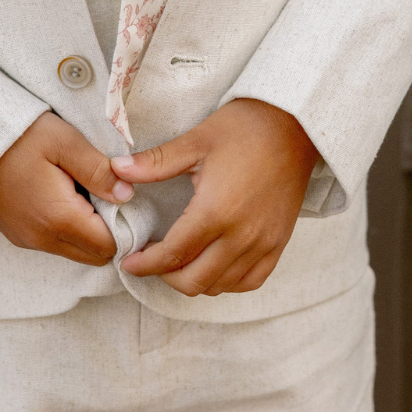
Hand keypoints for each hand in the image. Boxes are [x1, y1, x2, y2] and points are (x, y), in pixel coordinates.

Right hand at [0, 111, 135, 266]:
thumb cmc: (16, 135)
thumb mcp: (63, 141)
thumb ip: (98, 170)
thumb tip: (127, 194)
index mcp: (58, 218)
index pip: (109, 246)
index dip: (123, 223)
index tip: (119, 194)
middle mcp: (41, 239)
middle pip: (93, 255)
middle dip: (107, 229)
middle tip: (100, 188)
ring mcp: (26, 239)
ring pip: (74, 249)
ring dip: (85, 227)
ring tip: (77, 185)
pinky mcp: (16, 234)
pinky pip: (53, 242)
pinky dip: (65, 225)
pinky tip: (58, 191)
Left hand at [109, 98, 318, 295]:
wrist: (295, 125)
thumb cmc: (245, 128)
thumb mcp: (196, 140)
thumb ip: (155, 162)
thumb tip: (116, 169)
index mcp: (216, 211)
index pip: (173, 254)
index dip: (145, 264)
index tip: (128, 262)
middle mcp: (241, 236)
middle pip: (194, 280)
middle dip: (165, 276)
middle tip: (150, 260)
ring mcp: (263, 244)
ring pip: (221, 286)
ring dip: (194, 280)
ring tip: (178, 261)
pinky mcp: (278, 244)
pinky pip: (250, 281)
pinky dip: (226, 282)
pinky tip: (213, 265)